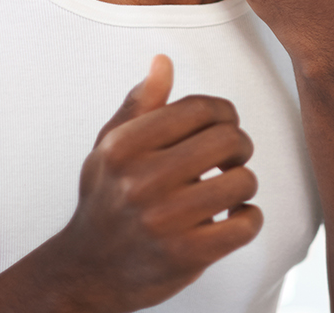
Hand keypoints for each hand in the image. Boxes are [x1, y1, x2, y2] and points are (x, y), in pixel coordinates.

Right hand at [30, 56, 261, 312]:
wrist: (86, 272)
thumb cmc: (105, 200)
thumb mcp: (109, 149)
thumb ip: (140, 104)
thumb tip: (162, 61)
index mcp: (124, 147)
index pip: (201, 108)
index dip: (224, 113)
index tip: (221, 126)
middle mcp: (141, 181)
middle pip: (229, 139)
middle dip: (238, 146)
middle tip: (228, 159)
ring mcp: (163, 221)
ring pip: (243, 181)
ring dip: (242, 184)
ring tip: (225, 191)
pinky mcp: (185, 255)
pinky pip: (247, 223)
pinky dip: (248, 219)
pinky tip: (229, 219)